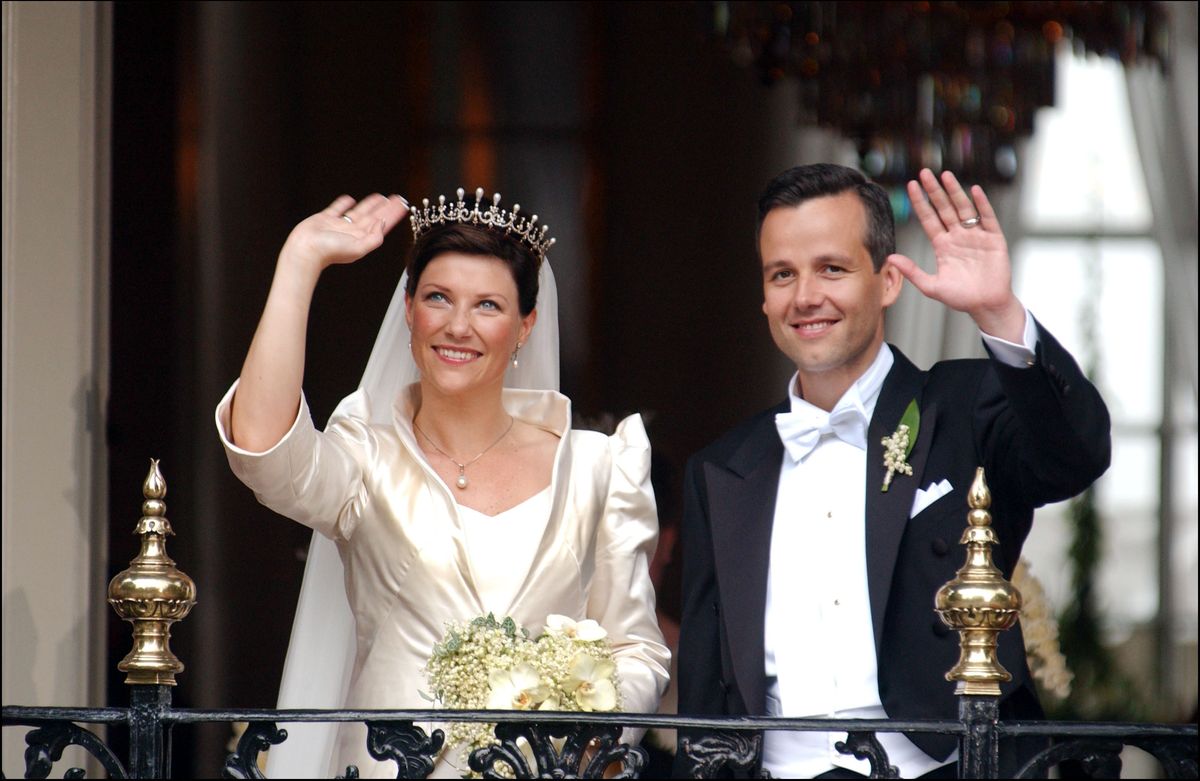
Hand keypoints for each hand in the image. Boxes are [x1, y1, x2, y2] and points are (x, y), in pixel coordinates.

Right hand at [280, 193, 409, 274]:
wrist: (305, 250)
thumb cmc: (329, 252)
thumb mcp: (359, 248)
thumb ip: (374, 237)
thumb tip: (382, 223)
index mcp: (362, 239)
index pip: (382, 224)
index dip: (393, 215)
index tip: (404, 205)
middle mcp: (352, 232)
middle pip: (374, 217)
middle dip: (386, 208)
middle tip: (397, 198)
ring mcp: (339, 225)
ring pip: (359, 211)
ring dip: (370, 205)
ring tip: (380, 197)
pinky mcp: (325, 219)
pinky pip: (337, 209)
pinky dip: (343, 204)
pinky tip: (350, 199)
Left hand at [887, 169, 1024, 340]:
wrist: (986, 305)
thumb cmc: (960, 297)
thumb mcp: (931, 286)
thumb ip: (912, 271)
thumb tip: (889, 258)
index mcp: (943, 245)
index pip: (929, 219)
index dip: (920, 203)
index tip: (911, 186)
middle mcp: (958, 236)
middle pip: (944, 208)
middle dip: (934, 191)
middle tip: (924, 173)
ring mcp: (976, 236)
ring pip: (963, 208)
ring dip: (954, 192)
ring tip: (945, 175)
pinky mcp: (994, 239)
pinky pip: (987, 218)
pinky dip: (982, 204)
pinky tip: (974, 191)